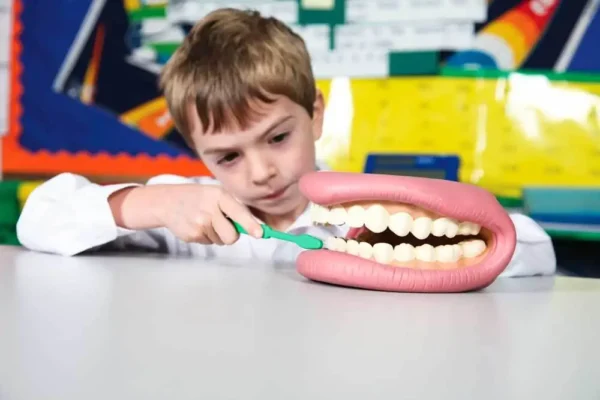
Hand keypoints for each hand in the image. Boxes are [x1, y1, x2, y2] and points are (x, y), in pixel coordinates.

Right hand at [109, 184, 262, 244]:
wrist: (167, 202)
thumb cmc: (199, 198)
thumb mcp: (216, 194)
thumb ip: (234, 209)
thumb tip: (256, 228)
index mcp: (220, 196)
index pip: (239, 212)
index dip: (251, 225)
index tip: (260, 234)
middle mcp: (210, 209)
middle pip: (232, 236)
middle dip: (231, 235)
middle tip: (222, 225)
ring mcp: (200, 223)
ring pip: (221, 240)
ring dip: (216, 234)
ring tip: (204, 220)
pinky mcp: (192, 235)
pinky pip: (209, 243)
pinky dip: (205, 236)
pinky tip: (196, 225)